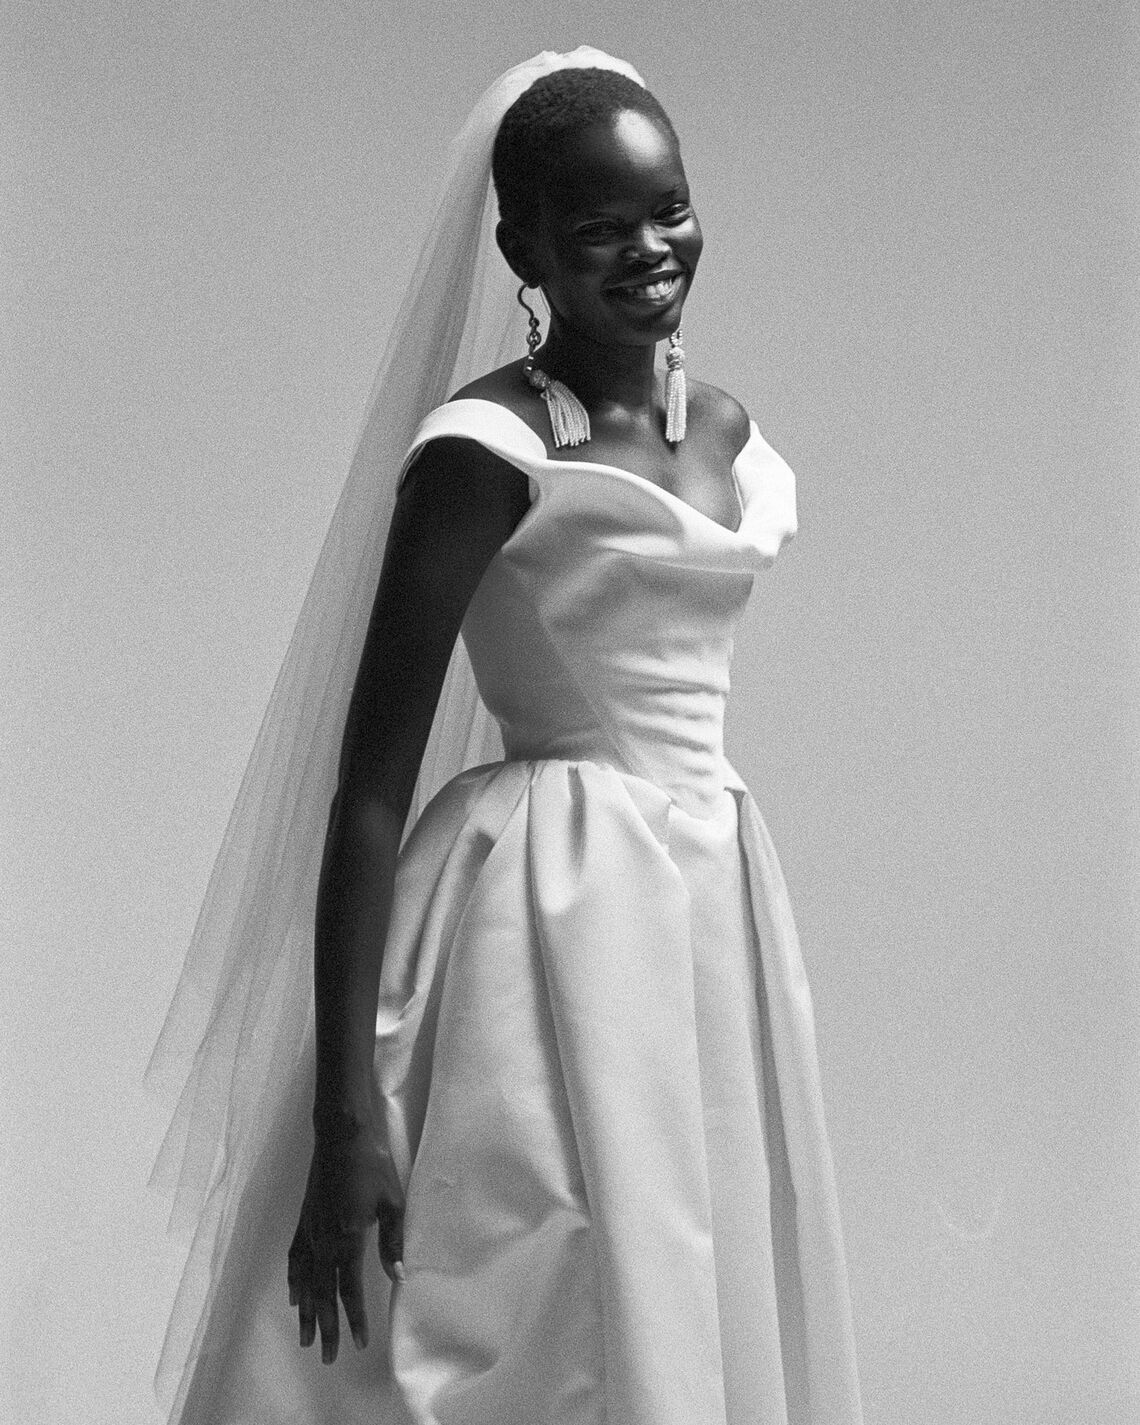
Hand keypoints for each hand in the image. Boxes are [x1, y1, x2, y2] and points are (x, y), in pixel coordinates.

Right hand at [286, 1125, 404, 1363]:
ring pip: (305, 1281)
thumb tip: (398, 1276)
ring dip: (307, 1311)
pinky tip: (294, 1295)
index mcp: (347, 1238)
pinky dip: (294, 1281)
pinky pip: (295, 1258)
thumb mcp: (392, 1201)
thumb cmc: (372, 1164)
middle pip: (322, 1293)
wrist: (341, 1134)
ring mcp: (310, 1230)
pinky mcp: (304, 1219)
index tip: (358, 1342)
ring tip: (306, 1338)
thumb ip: (393, 1241)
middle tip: (327, 1357)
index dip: (354, 1317)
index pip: (349, 1288)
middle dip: (326, 1326)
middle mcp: (323, 1240)